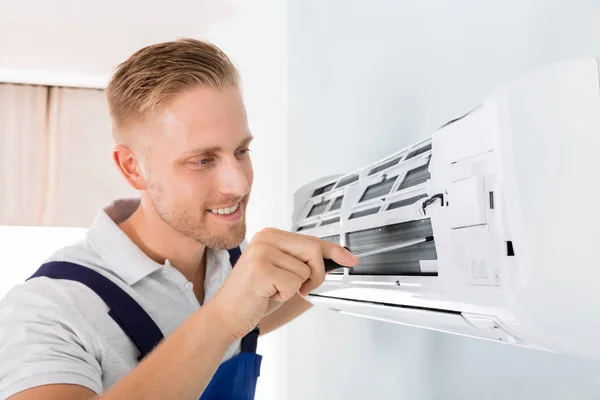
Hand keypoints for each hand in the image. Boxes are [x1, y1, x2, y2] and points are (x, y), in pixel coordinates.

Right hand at [207, 228, 357, 338]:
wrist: (226, 314)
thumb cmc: (254, 295)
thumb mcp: (282, 273)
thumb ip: (302, 262)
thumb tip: (336, 259)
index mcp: (270, 235)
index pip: (311, 239)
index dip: (334, 250)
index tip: (350, 258)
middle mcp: (266, 238)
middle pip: (313, 250)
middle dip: (316, 274)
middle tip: (302, 288)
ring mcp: (262, 251)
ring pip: (305, 270)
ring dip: (295, 288)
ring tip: (273, 290)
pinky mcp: (261, 268)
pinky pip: (294, 283)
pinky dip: (285, 295)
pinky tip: (267, 294)